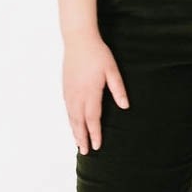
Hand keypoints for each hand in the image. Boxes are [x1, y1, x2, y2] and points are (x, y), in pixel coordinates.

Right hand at [62, 32, 129, 153]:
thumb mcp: (112, 70)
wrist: (78, 40)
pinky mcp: (65, 87)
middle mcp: (77, 95)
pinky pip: (67, 109)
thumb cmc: (98, 54)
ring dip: (74, 131)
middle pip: (79, 121)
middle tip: (85, 152)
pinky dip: (70, 120)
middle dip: (82, 138)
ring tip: (78, 143)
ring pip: (71, 116)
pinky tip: (73, 123)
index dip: (95, 133)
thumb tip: (125, 106)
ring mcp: (69, 91)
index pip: (92, 118)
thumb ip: (118, 89)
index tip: (98, 145)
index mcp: (90, 92)